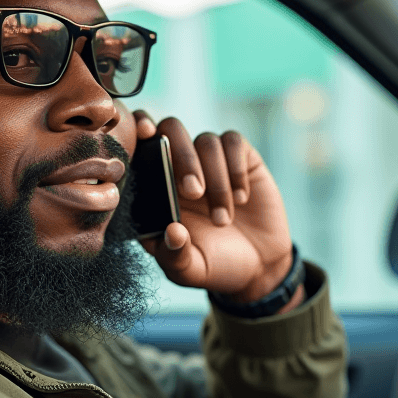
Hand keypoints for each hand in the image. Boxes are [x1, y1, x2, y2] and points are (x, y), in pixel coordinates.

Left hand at [133, 112, 294, 303]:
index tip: (146, 134)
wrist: (259, 266)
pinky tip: (241, 199)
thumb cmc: (214, 265)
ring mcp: (210, 160)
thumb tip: (172, 231)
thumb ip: (174, 255)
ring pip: (206, 141)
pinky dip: (236, 170)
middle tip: (194, 193)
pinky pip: (234, 143)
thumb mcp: (189, 269)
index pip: (139, 144)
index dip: (138, 128)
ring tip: (223, 219)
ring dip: (215, 180)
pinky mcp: (241, 158)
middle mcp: (179, 166)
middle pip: (171, 129)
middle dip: (182, 158)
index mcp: (155, 186)